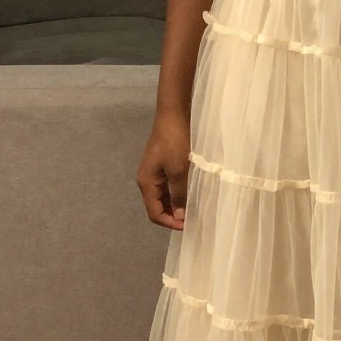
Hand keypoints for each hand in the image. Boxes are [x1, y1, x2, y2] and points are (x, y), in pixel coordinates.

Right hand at [137, 111, 191, 230]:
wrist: (173, 115)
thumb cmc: (174, 142)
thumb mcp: (178, 170)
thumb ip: (179, 194)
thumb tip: (179, 216)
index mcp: (146, 183)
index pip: (154, 213)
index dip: (170, 222)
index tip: (189, 225)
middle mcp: (147, 181)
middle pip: (157, 207)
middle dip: (173, 216)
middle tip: (193, 220)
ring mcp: (155, 174)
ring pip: (164, 198)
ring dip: (177, 205)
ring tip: (194, 210)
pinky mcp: (163, 167)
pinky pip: (169, 188)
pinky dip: (178, 194)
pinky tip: (191, 195)